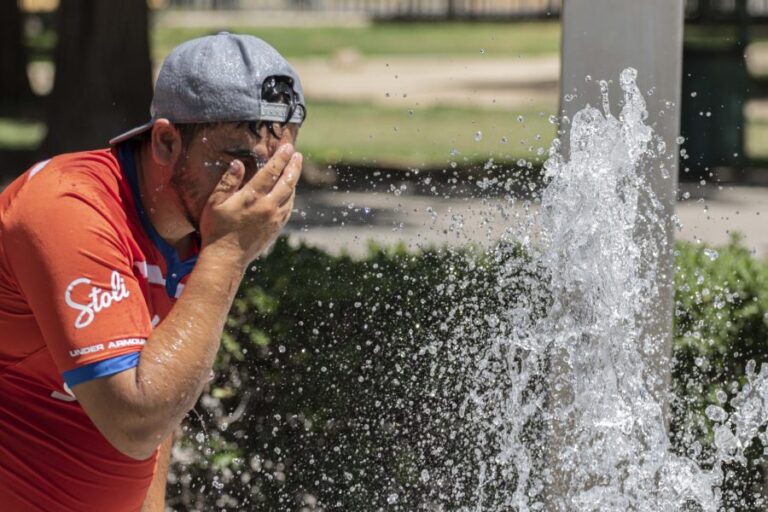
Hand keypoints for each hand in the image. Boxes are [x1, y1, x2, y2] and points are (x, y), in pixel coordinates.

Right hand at [199, 135, 302, 266]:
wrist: (226, 258)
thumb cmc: (216, 228)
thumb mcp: (215, 202)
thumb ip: (228, 181)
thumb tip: (238, 162)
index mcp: (252, 197)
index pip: (271, 172)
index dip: (280, 158)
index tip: (287, 147)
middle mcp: (267, 207)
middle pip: (287, 182)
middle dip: (294, 166)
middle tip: (297, 155)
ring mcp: (274, 218)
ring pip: (291, 195)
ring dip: (294, 180)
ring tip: (295, 169)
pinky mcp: (276, 228)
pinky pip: (289, 208)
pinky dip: (291, 196)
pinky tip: (290, 191)